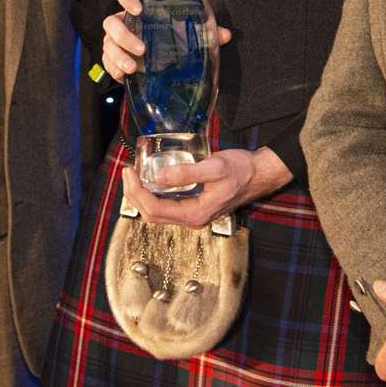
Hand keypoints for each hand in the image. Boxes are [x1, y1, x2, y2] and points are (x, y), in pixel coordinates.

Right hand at [101, 0, 231, 81]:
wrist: (159, 59)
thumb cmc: (171, 37)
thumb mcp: (187, 32)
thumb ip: (205, 31)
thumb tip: (226, 35)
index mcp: (136, 8)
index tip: (139, 9)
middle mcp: (122, 22)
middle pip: (111, 22)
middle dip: (124, 36)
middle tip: (143, 49)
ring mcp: (115, 41)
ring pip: (107, 43)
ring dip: (118, 56)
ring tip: (133, 67)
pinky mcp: (113, 59)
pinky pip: (106, 63)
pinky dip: (113, 69)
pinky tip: (123, 77)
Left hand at [121, 147, 290, 226]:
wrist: (258, 174)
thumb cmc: (240, 170)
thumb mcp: (214, 167)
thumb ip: (187, 173)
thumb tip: (159, 177)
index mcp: (195, 214)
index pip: (155, 209)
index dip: (138, 192)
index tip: (131, 173)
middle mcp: (192, 219)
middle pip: (152, 214)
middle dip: (134, 194)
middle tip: (128, 172)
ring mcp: (192, 214)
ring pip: (157, 212)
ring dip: (141, 196)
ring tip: (134, 175)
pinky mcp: (193, 207)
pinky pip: (165, 206)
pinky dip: (152, 195)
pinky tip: (150, 180)